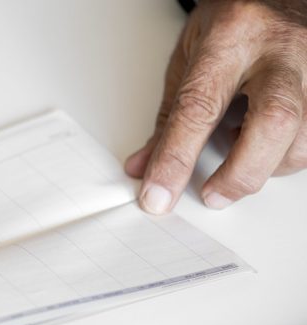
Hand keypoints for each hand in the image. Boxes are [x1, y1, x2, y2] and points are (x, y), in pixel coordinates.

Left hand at [125, 0, 306, 212]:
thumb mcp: (189, 54)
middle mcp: (283, 47)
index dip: (176, 158)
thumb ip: (169, 114)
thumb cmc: (235, 18)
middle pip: (274, 121)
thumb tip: (144, 167)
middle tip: (212, 195)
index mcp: (233, 35)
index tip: (158, 194)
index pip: (199, 106)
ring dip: (266, 166)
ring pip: (303, 137)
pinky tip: (267, 144)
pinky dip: (287, 154)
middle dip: (241, 173)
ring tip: (241, 159)